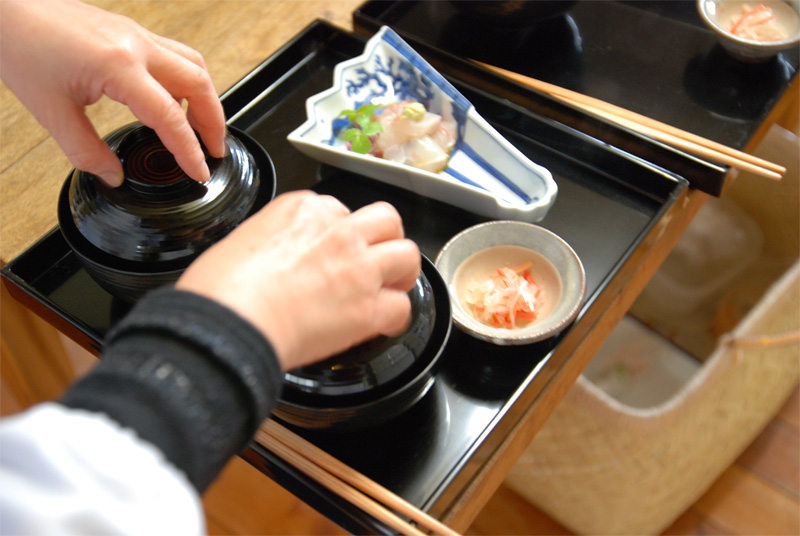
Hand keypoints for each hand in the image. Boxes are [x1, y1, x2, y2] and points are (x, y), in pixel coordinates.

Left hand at [0, 0, 225, 186]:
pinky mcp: (130, 31)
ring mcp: (136, 34)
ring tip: (201, 128)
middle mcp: (136, 45)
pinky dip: (187, 81)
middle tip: (213, 150)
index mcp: (118, 65)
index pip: (170, 116)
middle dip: (213, 122)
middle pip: (198, 84)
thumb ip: (86, 150)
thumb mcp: (51, 111)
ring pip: (192, 65)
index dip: (188, 150)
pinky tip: (176, 100)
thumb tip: (112, 175)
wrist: (5, 7)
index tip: (199, 172)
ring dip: (205, 98)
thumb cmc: (20, 44)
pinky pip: (175, 55)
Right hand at [176, 191, 420, 370]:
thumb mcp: (243, 240)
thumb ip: (275, 240)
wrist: (228, 322)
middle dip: (385, 238)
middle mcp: (338, 231)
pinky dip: (396, 317)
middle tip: (377, 258)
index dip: (341, 233)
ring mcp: (358, 268)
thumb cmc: (221, 289)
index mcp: (303, 208)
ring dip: (402, 271)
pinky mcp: (367, 308)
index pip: (340, 210)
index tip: (335, 251)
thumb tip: (281, 258)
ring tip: (391, 287)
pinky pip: (402, 307)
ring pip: (406, 255)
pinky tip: (383, 324)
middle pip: (386, 220)